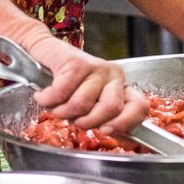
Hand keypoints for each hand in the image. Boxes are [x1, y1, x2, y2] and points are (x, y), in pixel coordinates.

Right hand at [24, 33, 149, 132]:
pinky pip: (62, 92)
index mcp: (121, 88)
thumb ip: (100, 117)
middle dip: (86, 122)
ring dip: (61, 111)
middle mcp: (114, 75)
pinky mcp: (77, 62)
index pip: (139, 107)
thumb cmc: (67, 83)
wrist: (45, 52)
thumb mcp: (88, 103)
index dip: (124, 123)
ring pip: (81, 104)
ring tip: (56, 104)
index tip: (104, 130)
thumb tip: (106, 131)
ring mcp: (97, 67)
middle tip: (73, 118)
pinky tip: (44, 95)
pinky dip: (47, 99)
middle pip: (110, 108)